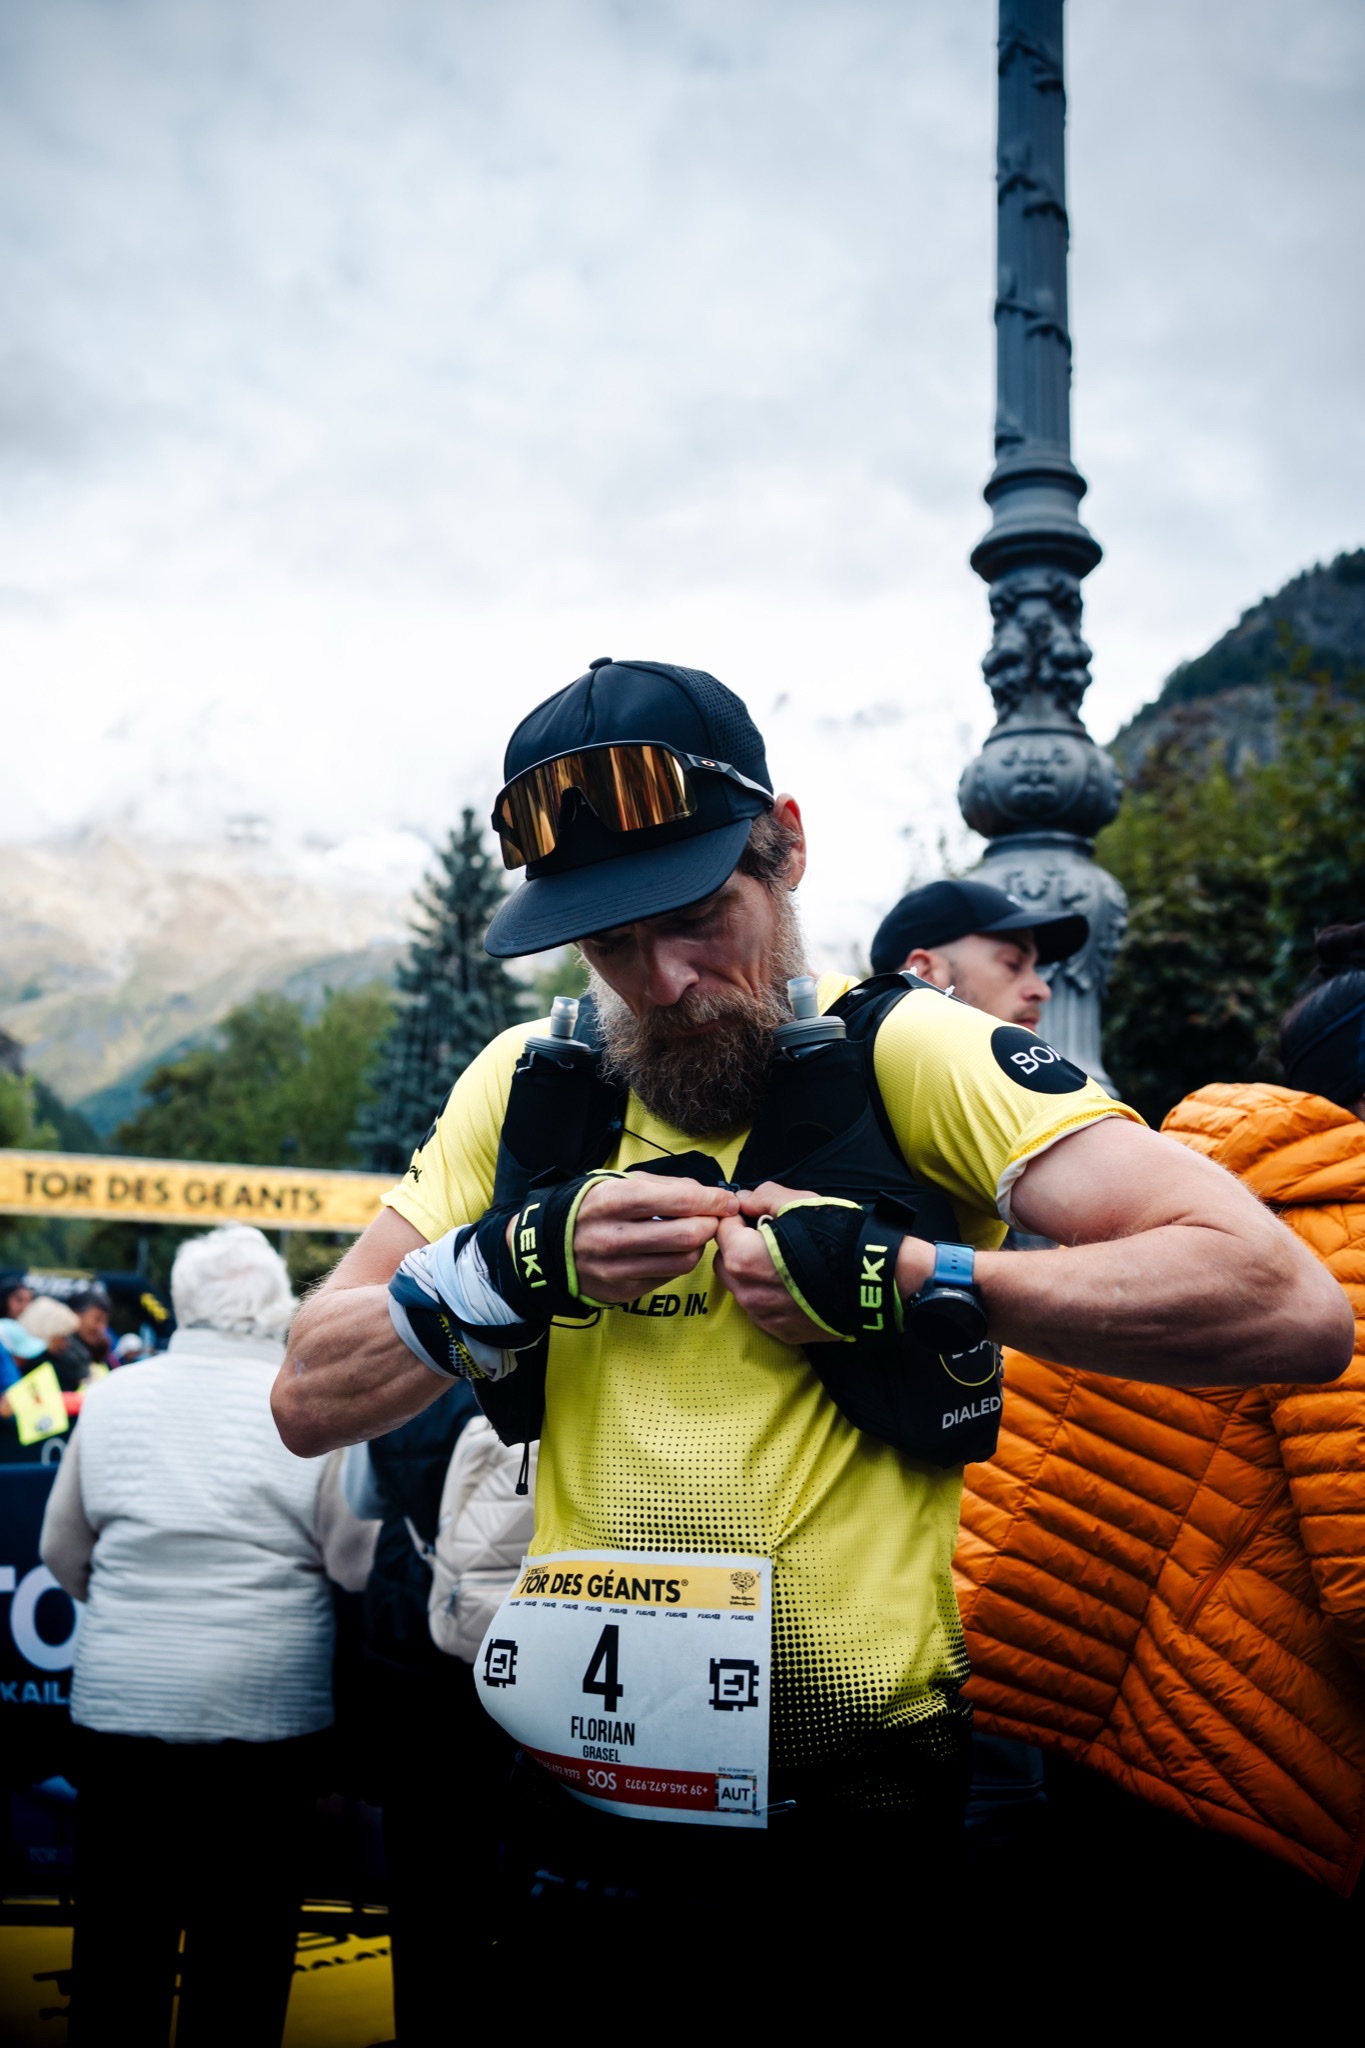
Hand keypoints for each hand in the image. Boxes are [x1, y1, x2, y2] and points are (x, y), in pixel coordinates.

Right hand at [571, 1173, 739, 1304]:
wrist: (550, 1246)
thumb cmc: (593, 1207)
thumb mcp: (619, 1182)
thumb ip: (665, 1185)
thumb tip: (707, 1194)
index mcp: (614, 1201)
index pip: (680, 1201)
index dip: (713, 1200)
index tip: (727, 1200)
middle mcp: (614, 1237)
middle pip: (688, 1235)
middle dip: (711, 1224)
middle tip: (713, 1218)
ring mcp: (617, 1268)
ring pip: (684, 1260)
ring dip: (699, 1245)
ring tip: (693, 1233)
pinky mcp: (622, 1291)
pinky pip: (668, 1276)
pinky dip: (679, 1261)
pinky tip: (672, 1250)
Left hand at [713, 1182, 840, 1346]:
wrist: (874, 1278)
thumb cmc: (837, 1238)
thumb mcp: (800, 1202)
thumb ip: (763, 1197)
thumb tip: (744, 1200)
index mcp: (743, 1258)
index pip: (722, 1230)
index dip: (738, 1218)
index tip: (755, 1216)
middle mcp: (747, 1292)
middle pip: (726, 1262)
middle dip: (739, 1247)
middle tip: (768, 1238)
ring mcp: (764, 1316)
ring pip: (743, 1288)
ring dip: (753, 1273)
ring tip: (785, 1261)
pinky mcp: (782, 1331)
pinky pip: (763, 1309)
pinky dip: (770, 1295)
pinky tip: (795, 1284)